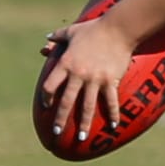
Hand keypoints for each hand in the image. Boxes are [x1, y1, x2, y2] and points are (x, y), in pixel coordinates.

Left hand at [38, 14, 134, 139]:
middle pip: (66, 101)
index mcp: (66, 63)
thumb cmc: (94, 28)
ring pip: (87, 106)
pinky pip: (110, 101)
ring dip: (84, 123)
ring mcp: (95, 79)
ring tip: (82, 138)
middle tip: (56, 133)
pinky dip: (112, 114)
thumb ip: (57, 37)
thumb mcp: (72, 31)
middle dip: (61, 119)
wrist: (118, 28)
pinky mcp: (111, 80)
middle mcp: (78, 74)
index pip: (50, 86)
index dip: (46, 97)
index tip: (46, 106)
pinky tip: (113, 126)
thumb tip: (46, 40)